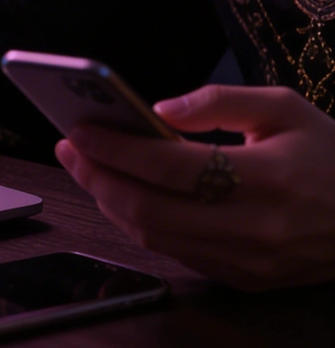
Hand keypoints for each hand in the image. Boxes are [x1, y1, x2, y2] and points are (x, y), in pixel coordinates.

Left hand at [55, 85, 334, 290]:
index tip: (79, 128)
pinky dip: (141, 224)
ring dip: (111, 202)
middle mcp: (257, 226)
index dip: (116, 147)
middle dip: (98, 176)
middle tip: (71, 147)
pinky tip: (125, 196)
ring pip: (154, 236)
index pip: (170, 166)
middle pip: (150, 207)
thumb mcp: (287, 109)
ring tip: (90, 168)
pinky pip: (175, 253)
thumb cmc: (332, 156)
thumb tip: (158, 109)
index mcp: (270, 179)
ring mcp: (249, 260)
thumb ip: (220, 101)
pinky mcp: (245, 279)